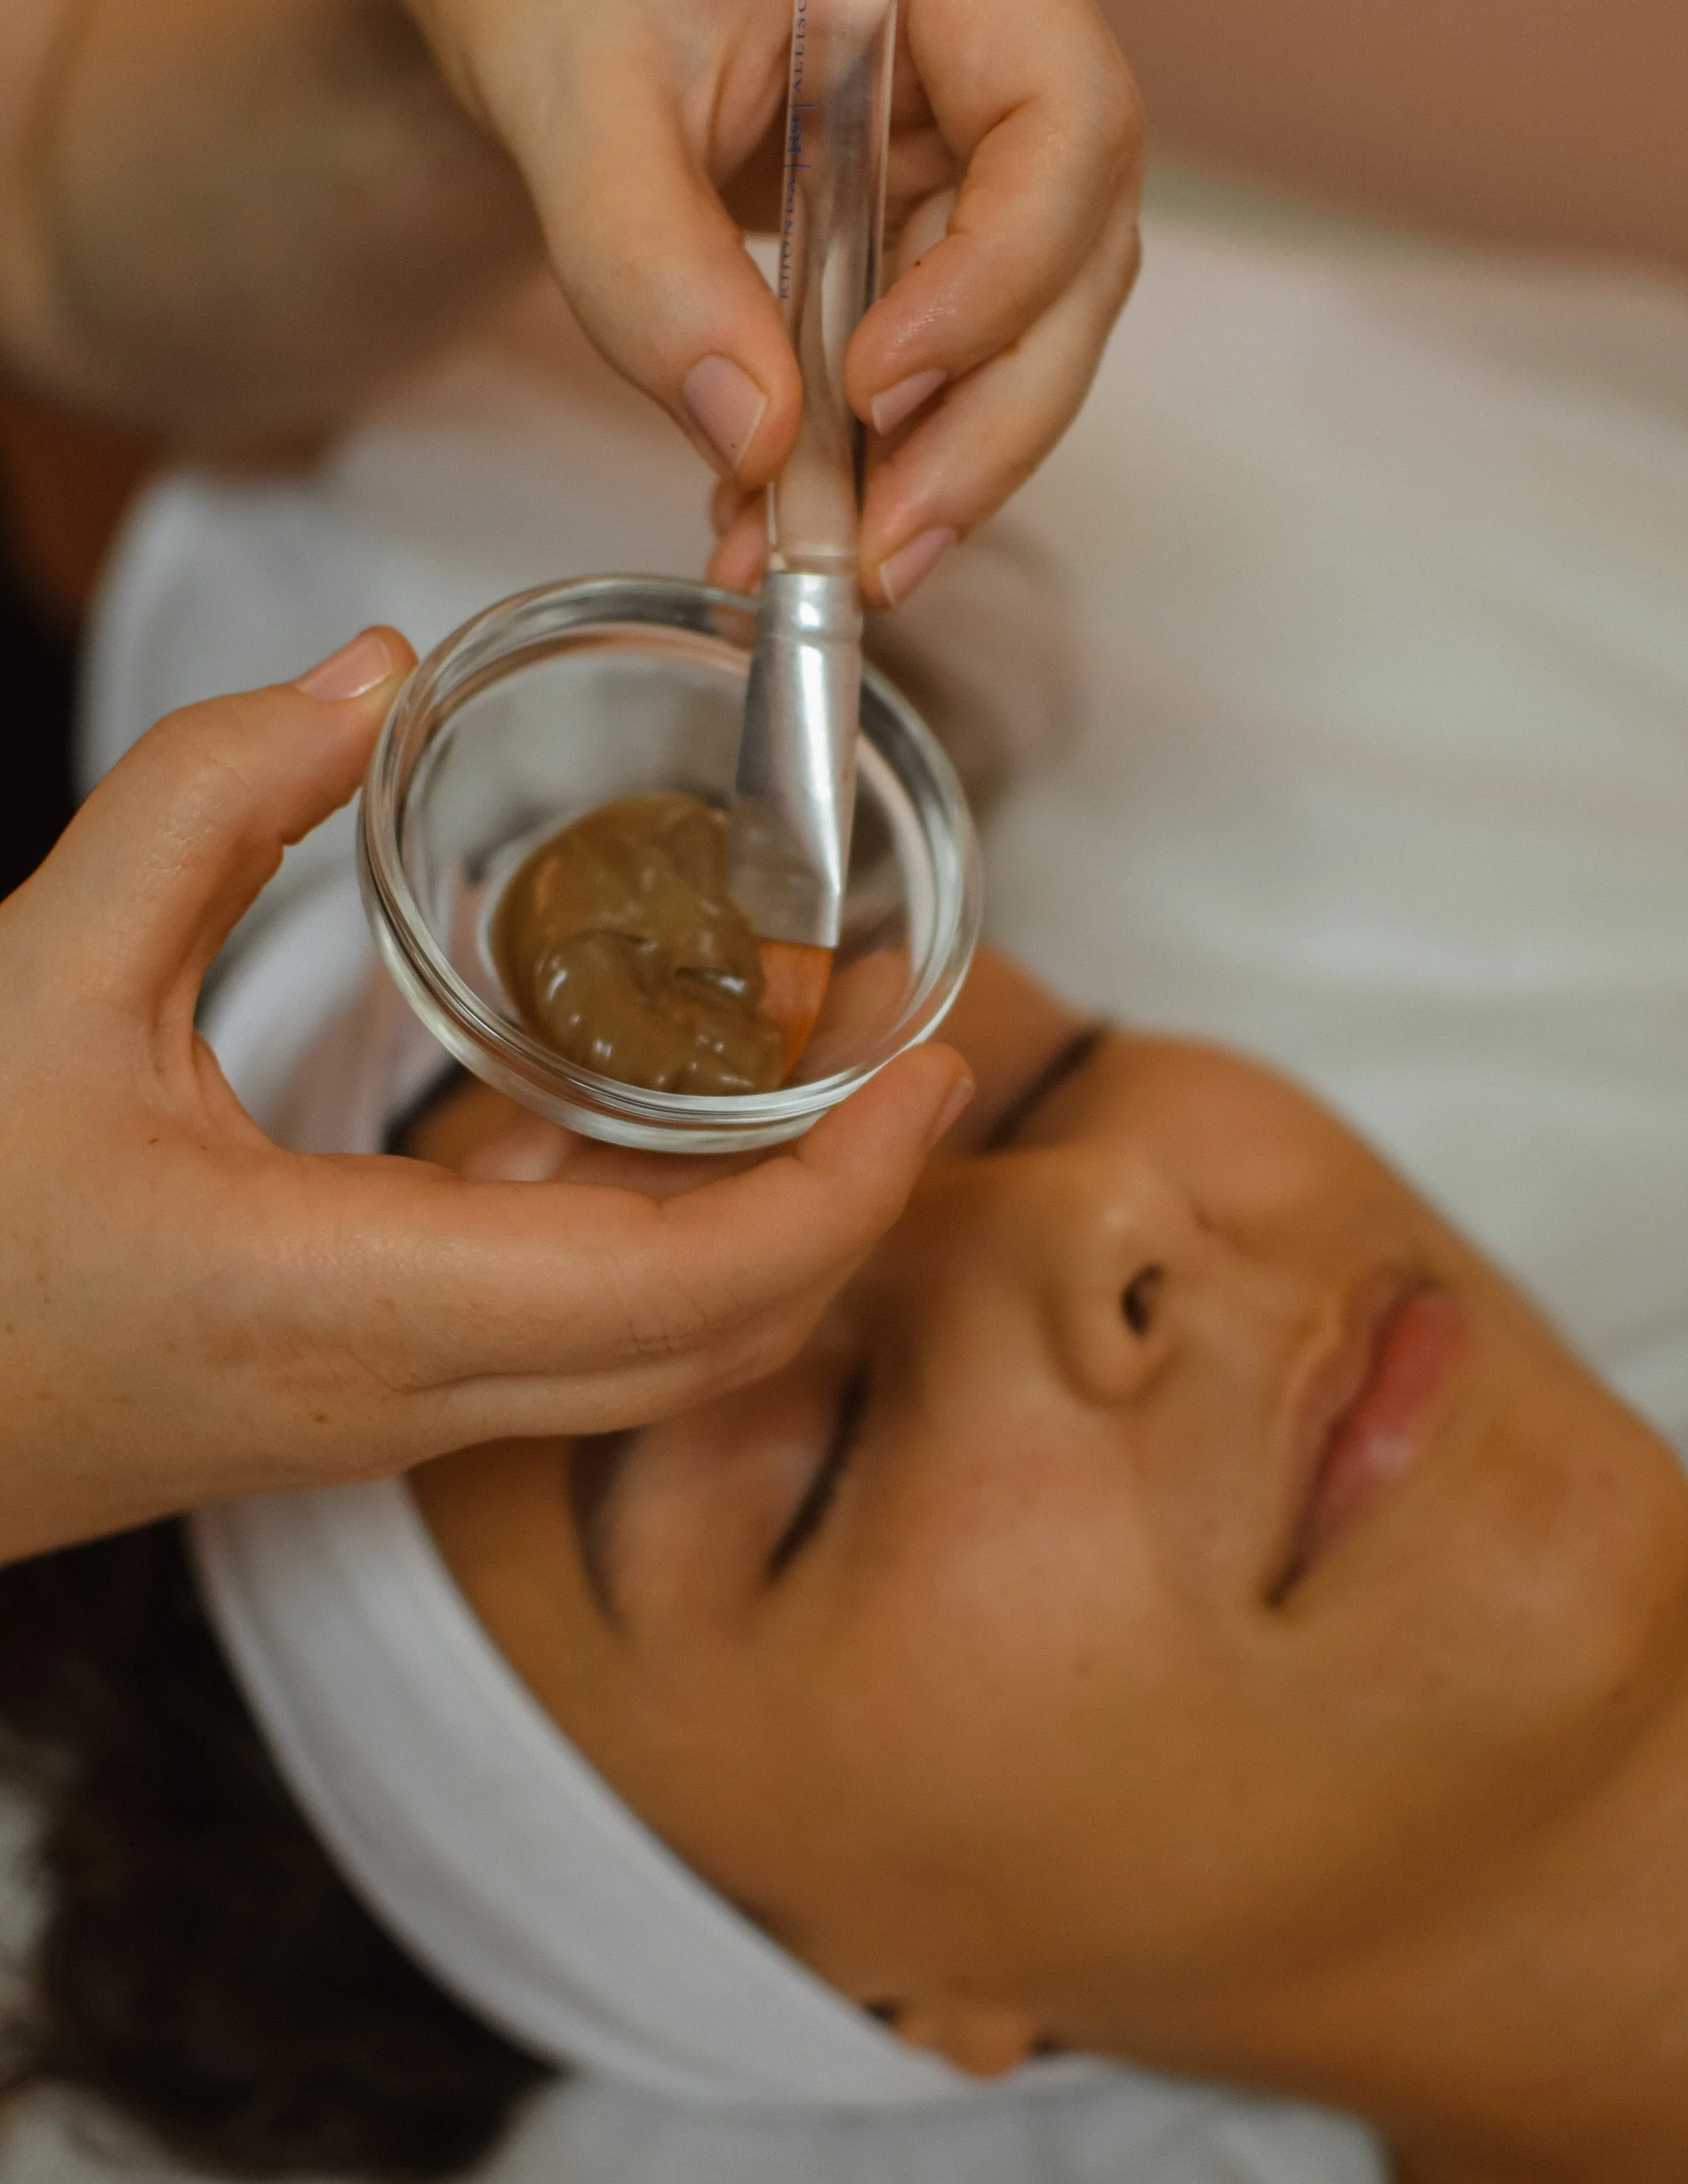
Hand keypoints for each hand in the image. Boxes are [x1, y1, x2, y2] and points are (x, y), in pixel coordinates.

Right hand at [0, 630, 971, 1562]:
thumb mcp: (31, 982)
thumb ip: (202, 804)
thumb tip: (361, 675)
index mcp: (351, 1308)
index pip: (690, 1288)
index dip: (845, 1189)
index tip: (933, 1069)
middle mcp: (401, 1397)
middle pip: (713, 1342)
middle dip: (846, 1206)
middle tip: (910, 1057)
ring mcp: (382, 1418)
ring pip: (643, 1350)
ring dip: (751, 1217)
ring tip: (800, 1063)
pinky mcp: (350, 1396)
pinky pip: (544, 1329)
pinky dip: (623, 1227)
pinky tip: (607, 1106)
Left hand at [401, 0, 1141, 605]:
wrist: (535, 11)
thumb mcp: (582, 100)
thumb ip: (650, 258)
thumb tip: (754, 434)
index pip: (1064, 129)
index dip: (997, 276)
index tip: (872, 384)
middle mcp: (985, 70)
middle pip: (1069, 265)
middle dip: (982, 430)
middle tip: (882, 552)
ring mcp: (957, 163)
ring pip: (1015, 340)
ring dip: (928, 475)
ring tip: (826, 566)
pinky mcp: (909, 242)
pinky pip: (926, 368)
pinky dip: (864, 464)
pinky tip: (782, 524)